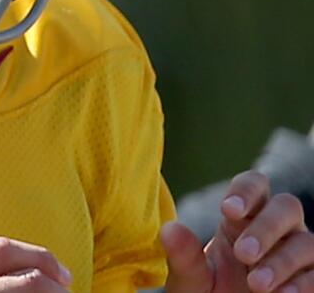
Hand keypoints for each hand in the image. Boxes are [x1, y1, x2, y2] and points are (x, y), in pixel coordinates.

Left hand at [163, 170, 313, 292]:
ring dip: (282, 260)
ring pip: (306, 241)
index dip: (246, 191)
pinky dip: (303, 282)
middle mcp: (275, 229)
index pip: (254, 185)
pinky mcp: (310, 279)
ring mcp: (296, 253)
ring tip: (256, 284)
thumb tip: (169, 229)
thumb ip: (184, 257)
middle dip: (265, 228)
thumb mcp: (191, 280)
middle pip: (286, 206)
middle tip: (242, 254)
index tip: (228, 209)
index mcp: (242, 218)